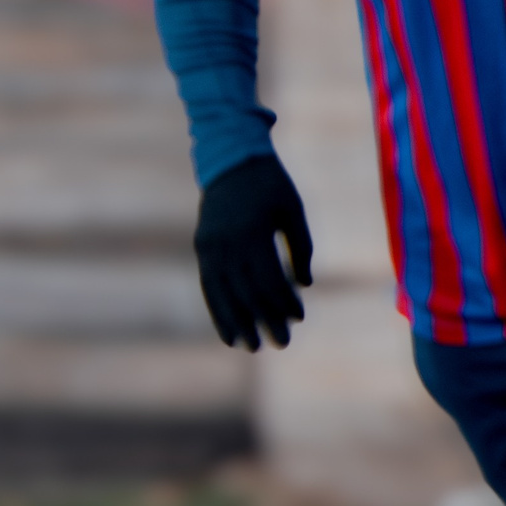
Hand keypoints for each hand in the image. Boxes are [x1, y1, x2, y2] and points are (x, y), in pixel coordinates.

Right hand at [194, 152, 313, 349]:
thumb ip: (301, 247)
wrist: (230, 159)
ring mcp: (210, 247)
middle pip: (247, 293)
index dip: (284, 302)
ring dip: (238, 324)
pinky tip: (228, 333)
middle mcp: (227, 243)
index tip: (299, 318)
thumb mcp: (293, 210)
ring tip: (251, 347)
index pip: (269, 279)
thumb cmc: (270, 184)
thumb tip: (304, 286)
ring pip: (223, 295)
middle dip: (265, 320)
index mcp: (253, 232)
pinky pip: (209, 286)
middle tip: (281, 343)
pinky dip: (218, 311)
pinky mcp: (202, 248)